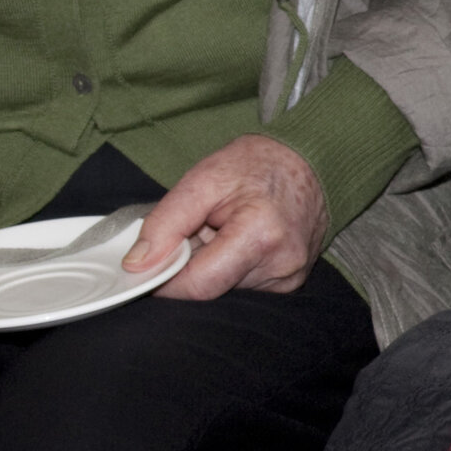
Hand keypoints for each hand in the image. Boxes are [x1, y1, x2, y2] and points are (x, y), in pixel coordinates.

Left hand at [134, 134, 327, 300]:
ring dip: (212, 265)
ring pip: (224, 289)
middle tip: (199, 229)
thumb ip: (165, 223)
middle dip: (191, 264)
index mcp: (261, 236)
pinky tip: (241, 241)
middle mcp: (281, 266)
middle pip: (210, 288)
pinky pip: (242, 286)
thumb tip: (137, 265)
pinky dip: (230, 266)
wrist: (313, 161)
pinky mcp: (291, 283)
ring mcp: (289, 279)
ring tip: (225, 230)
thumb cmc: (259, 164)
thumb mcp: (203, 179)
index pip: (197, 285)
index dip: (164, 279)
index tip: (149, 263)